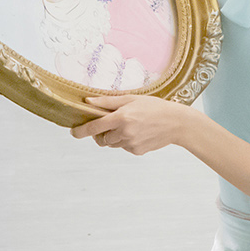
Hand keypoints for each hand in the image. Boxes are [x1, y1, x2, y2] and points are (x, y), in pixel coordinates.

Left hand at [71, 93, 200, 155]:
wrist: (176, 123)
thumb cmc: (154, 107)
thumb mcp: (131, 99)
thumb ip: (108, 101)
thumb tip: (88, 101)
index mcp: (121, 117)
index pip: (94, 127)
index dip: (80, 131)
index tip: (73, 132)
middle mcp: (125, 132)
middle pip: (101, 139)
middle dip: (100, 134)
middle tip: (108, 124)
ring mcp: (131, 144)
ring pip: (112, 144)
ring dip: (113, 137)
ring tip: (128, 126)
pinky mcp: (137, 151)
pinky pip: (124, 147)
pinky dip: (125, 141)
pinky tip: (138, 132)